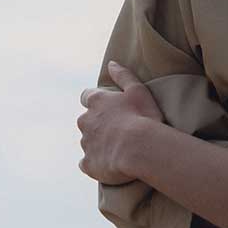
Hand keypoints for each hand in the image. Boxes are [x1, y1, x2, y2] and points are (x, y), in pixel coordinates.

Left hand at [77, 60, 164, 184]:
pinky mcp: (88, 164)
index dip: (96, 100)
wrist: (140, 148)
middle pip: (86, 120)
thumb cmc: (142, 116)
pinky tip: (109, 163)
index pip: (87, 96)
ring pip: (87, 141)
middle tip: (118, 127)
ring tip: (119, 147)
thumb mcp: (137, 89)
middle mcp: (85, 121)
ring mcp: (86, 143)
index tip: (108, 106)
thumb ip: (123, 75)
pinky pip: (87, 163)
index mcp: (96, 102)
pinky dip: (95, 162)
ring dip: (99, 142)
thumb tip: (111, 63)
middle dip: (97, 123)